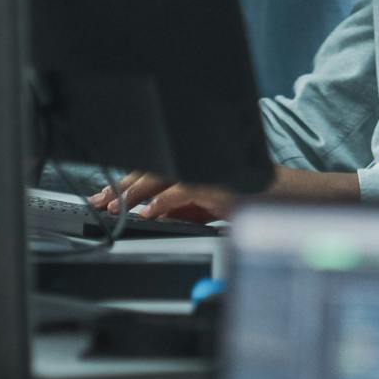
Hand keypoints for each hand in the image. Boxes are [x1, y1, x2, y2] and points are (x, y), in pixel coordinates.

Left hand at [88, 171, 235, 222]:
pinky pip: (182, 191)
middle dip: (123, 187)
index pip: (150, 169)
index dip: (126, 182)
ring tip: (117, 206)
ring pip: (161, 177)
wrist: (277, 195)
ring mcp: (203, 170)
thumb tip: (153, 214)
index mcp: (190, 166)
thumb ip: (179, 208)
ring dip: (136, 192)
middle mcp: (194, 163)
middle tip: (101, 201)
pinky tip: (148, 212)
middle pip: (150, 170)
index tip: (105, 195)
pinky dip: (162, 201)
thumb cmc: (246, 197)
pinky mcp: (213, 182)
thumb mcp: (203, 207)